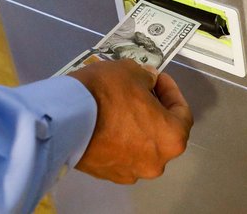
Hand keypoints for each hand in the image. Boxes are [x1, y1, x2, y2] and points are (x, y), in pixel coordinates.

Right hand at [69, 59, 192, 183]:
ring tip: (119, 106)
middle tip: (139, 90)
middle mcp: (156, 162)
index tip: (157, 77)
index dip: (171, 91)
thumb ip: (146, 77)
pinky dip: (117, 139)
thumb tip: (149, 81)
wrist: (65, 119)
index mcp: (171, 137)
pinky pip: (119, 154)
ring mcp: (131, 172)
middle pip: (161, 132)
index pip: (182, 112)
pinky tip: (104, 122)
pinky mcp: (107, 175)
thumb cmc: (106, 93)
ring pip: (140, 146)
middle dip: (152, 109)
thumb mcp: (130, 71)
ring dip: (135, 127)